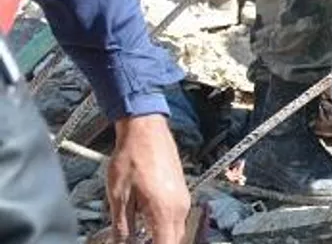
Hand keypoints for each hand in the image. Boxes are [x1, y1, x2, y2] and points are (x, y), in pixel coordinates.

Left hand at [107, 114, 189, 243]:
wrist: (146, 130)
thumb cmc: (131, 158)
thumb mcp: (119, 197)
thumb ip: (122, 227)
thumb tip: (121, 243)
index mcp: (165, 210)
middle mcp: (180, 206)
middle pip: (174, 240)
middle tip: (134, 241)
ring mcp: (182, 198)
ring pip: (176, 230)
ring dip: (161, 237)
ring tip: (138, 236)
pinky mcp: (180, 191)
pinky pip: (176, 218)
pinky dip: (163, 226)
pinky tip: (146, 224)